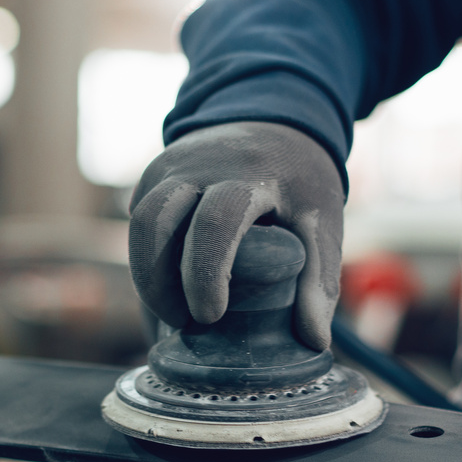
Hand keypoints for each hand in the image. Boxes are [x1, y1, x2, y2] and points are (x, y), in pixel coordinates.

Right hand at [128, 121, 344, 350]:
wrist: (274, 120)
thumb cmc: (300, 177)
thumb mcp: (323, 220)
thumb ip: (320, 278)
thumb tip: (313, 341)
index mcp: (247, 174)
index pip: (213, 223)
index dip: (204, 274)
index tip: (209, 316)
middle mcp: (199, 165)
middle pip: (153, 221)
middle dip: (156, 282)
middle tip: (182, 322)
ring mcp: (170, 166)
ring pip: (138, 224)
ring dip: (146, 276)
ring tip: (173, 313)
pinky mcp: (154, 176)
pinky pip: (139, 222)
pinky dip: (149, 261)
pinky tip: (170, 289)